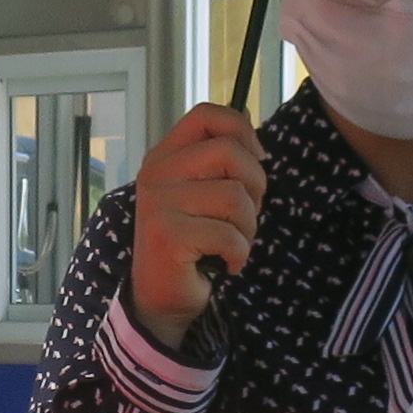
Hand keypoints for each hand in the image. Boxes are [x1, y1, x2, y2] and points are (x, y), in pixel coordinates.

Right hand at [126, 104, 265, 349]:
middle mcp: (157, 173)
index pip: (205, 115)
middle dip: (254, 186)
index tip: (256, 160)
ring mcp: (159, 202)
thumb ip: (218, 157)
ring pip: (234, 195)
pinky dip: (239, 254)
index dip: (241, 130)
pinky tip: (227, 264)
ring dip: (248, 227)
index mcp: (165, 156)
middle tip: (245, 215)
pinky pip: (229, 234)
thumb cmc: (190, 244)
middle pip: (228, 151)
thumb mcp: (203, 193)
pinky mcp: (167, 234)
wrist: (161, 297)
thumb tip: (248, 115)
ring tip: (234, 243)